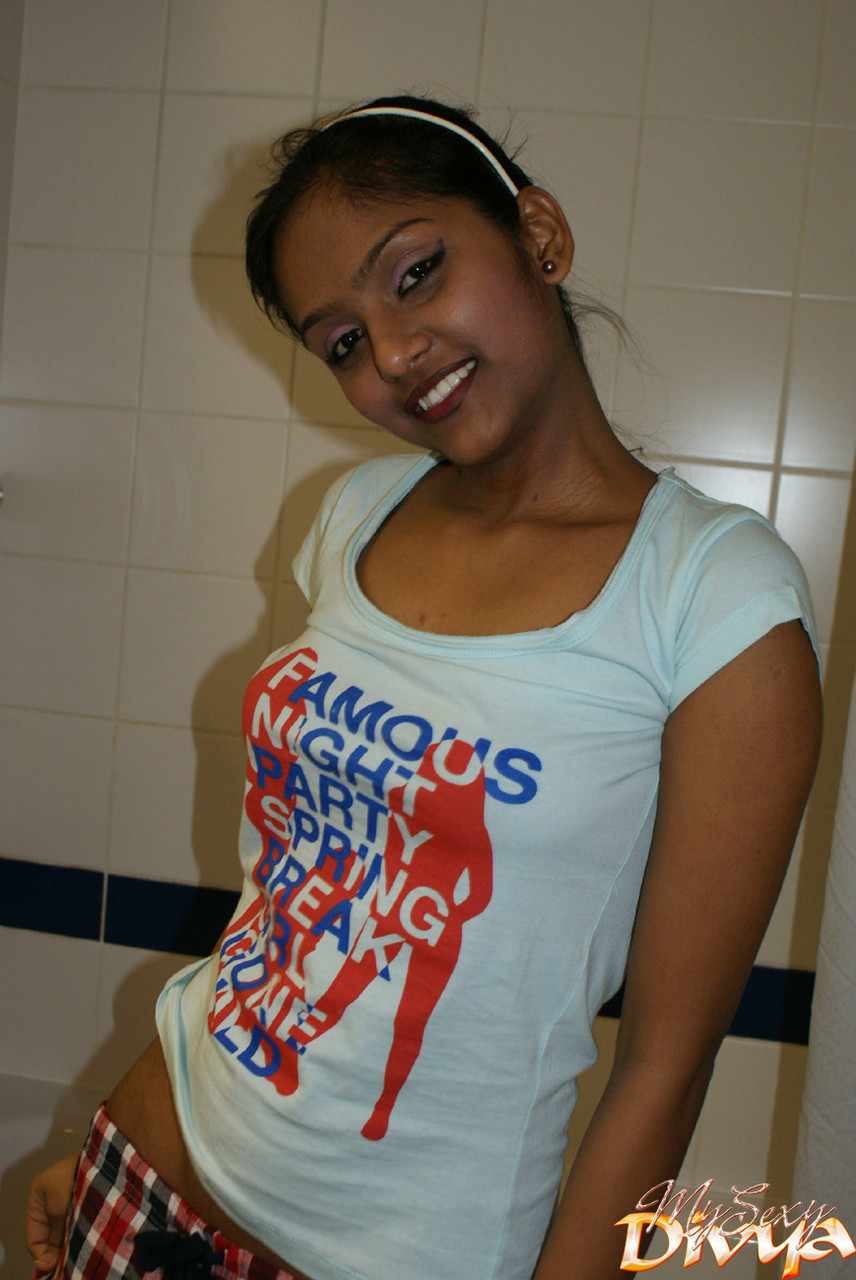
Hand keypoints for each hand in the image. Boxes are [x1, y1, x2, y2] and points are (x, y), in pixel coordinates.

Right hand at [26, 1152, 77, 1272]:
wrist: (106, 1157)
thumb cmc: (78, 1175)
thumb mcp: (58, 1210)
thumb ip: (54, 1237)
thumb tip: (45, 1264)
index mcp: (36, 1198)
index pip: (34, 1238)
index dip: (42, 1254)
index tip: (54, 1265)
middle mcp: (50, 1200)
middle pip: (50, 1236)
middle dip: (59, 1249)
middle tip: (70, 1259)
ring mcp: (68, 1199)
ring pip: (66, 1231)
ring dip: (71, 1240)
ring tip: (80, 1248)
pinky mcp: (85, 1199)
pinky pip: (78, 1222)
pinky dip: (81, 1231)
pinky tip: (89, 1237)